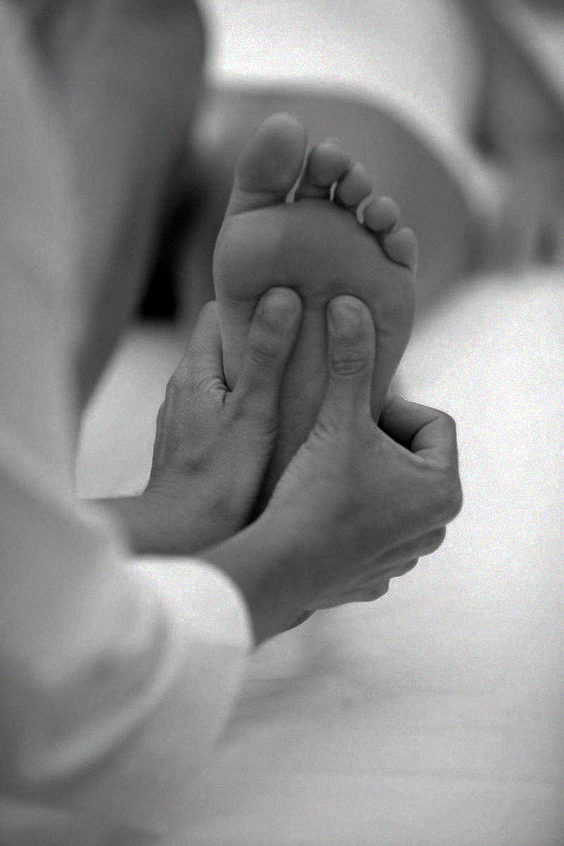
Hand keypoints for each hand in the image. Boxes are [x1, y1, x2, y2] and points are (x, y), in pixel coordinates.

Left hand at [108, 287, 301, 553]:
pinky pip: (218, 410)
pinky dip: (242, 407)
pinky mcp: (189, 444)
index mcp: (194, 372)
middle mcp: (181, 389)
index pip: (217, 312)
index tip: (288, 308)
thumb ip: (267, 356)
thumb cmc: (219, 479)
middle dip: (259, 341)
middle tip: (303, 345)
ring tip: (295, 385)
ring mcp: (183, 418)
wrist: (181, 536)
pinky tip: (271, 426)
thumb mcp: (252, 412)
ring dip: (253, 378)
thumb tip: (281, 296)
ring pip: (221, 381)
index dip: (251, 304)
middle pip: (222, 346)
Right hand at [204, 296, 461, 642]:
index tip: (353, 411)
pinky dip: (348, 514)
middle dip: (375, 441)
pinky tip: (316, 507)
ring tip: (322, 468)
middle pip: (410, 458)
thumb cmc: (316, 494)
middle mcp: (434, 527)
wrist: (280, 567)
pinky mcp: (375, 577)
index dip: (392, 407)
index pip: (432, 422)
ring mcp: (405, 556)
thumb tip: (351, 303)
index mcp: (441, 488)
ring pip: (389, 494)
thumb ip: (350, 361)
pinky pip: (369, 530)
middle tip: (336, 435)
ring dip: (362, 476)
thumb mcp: (337, 420)